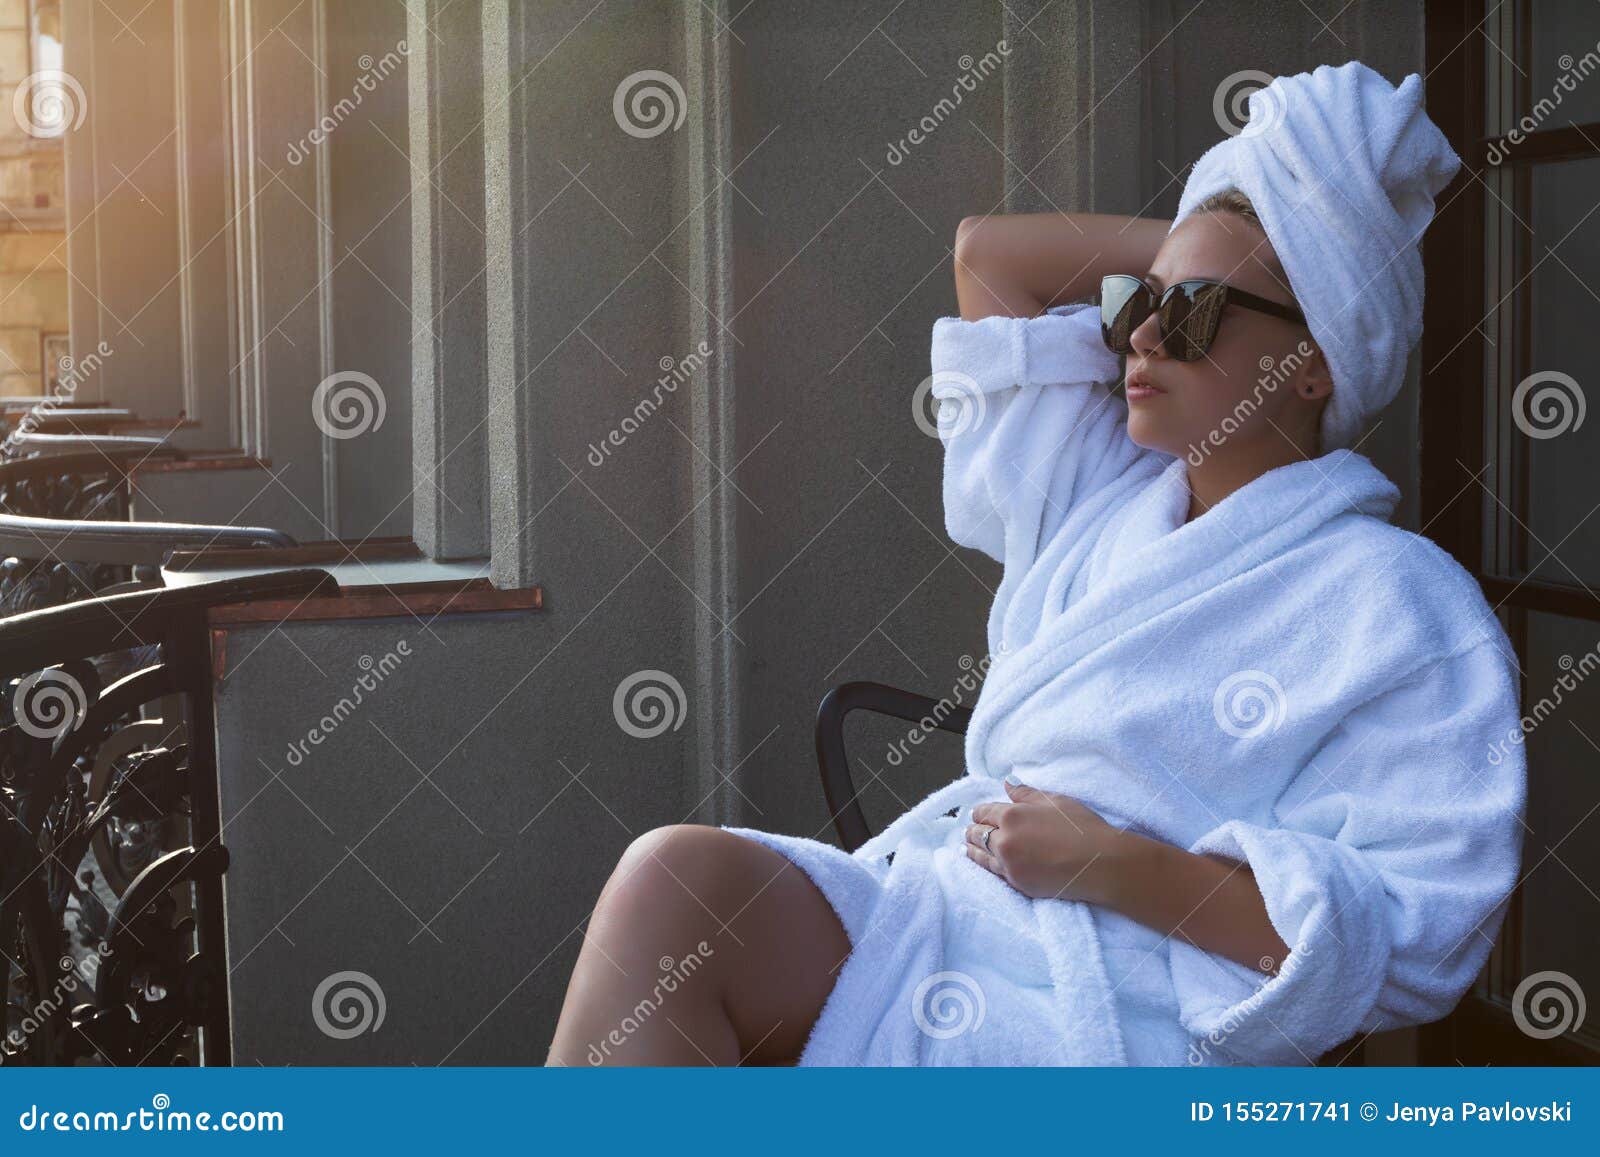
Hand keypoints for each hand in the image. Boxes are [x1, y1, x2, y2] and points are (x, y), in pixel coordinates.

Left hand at [964, 777, 1125, 902]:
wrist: (1100, 864)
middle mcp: (1004, 840)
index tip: (979, 814)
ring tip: (967, 846)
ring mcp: (1009, 865)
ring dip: (972, 848)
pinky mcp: (1017, 884)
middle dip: (973, 829)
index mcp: (1011, 815)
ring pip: (980, 855)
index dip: (980, 812)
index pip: (983, 812)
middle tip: (970, 830)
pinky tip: (985, 863)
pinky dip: (985, 865)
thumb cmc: (1082, 827)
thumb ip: (1025, 793)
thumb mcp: (1054, 801)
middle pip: (977, 833)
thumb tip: (1006, 782)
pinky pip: (993, 873)